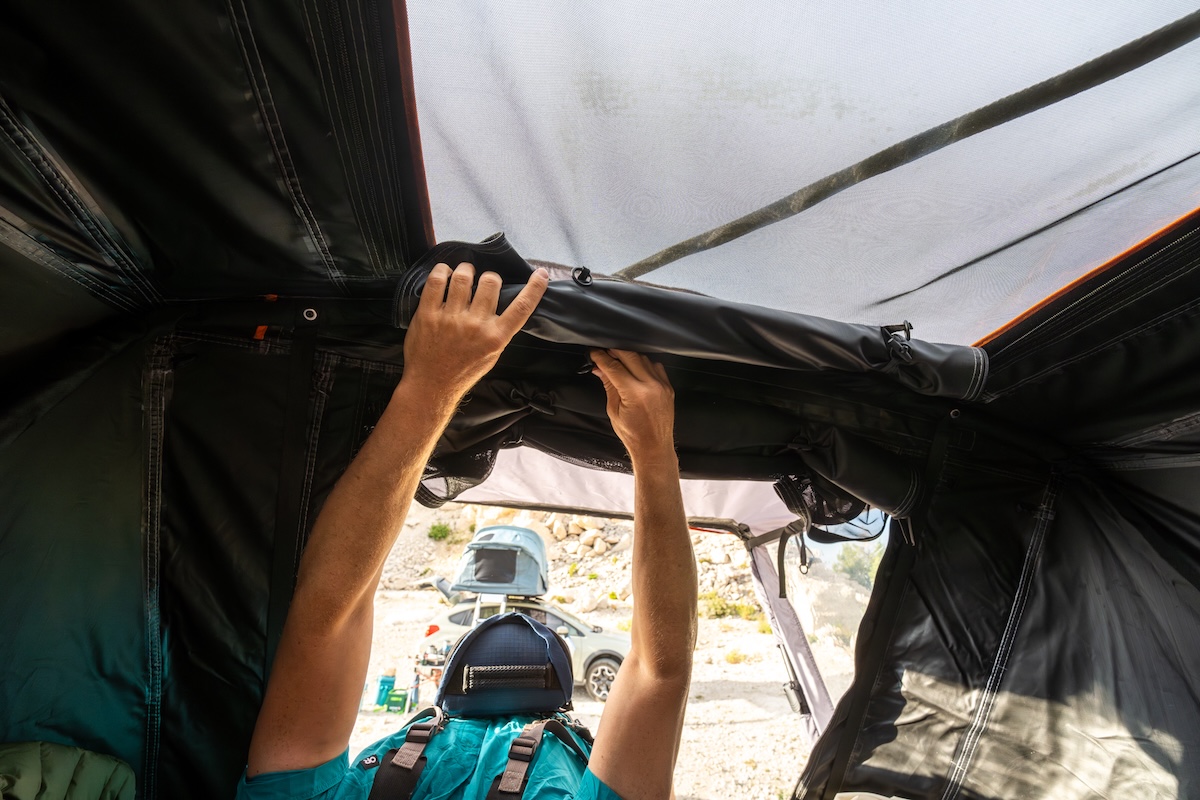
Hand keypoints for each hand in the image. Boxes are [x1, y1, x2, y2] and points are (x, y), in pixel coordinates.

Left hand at [403, 262, 548, 399]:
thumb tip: (508, 305)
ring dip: (466, 270)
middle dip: (489, 276)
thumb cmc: (463, 371)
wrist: (432, 385)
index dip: (534, 287)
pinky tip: (445, 273)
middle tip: (484, 281)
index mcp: (495, 337)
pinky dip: (442, 271)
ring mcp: (450, 319)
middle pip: (490, 282)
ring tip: (465, 273)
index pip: (522, 307)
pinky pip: (437, 281)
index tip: (541, 274)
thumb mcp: (492, 355)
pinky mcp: (428, 314)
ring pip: (463, 277)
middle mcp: (475, 326)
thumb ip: (500, 331)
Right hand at [590, 349, 675, 464]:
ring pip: (643, 358)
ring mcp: (662, 385)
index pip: (614, 367)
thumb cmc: (634, 435)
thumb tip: (600, 369)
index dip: (601, 357)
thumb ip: (608, 385)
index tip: (594, 353)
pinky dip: (644, 364)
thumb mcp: (613, 410)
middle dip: (615, 351)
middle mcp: (651, 386)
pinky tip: (635, 369)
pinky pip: (656, 366)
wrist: (654, 447)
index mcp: (635, 393)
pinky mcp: (668, 387)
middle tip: (604, 353)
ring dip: (629, 357)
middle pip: (630, 356)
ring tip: (618, 362)